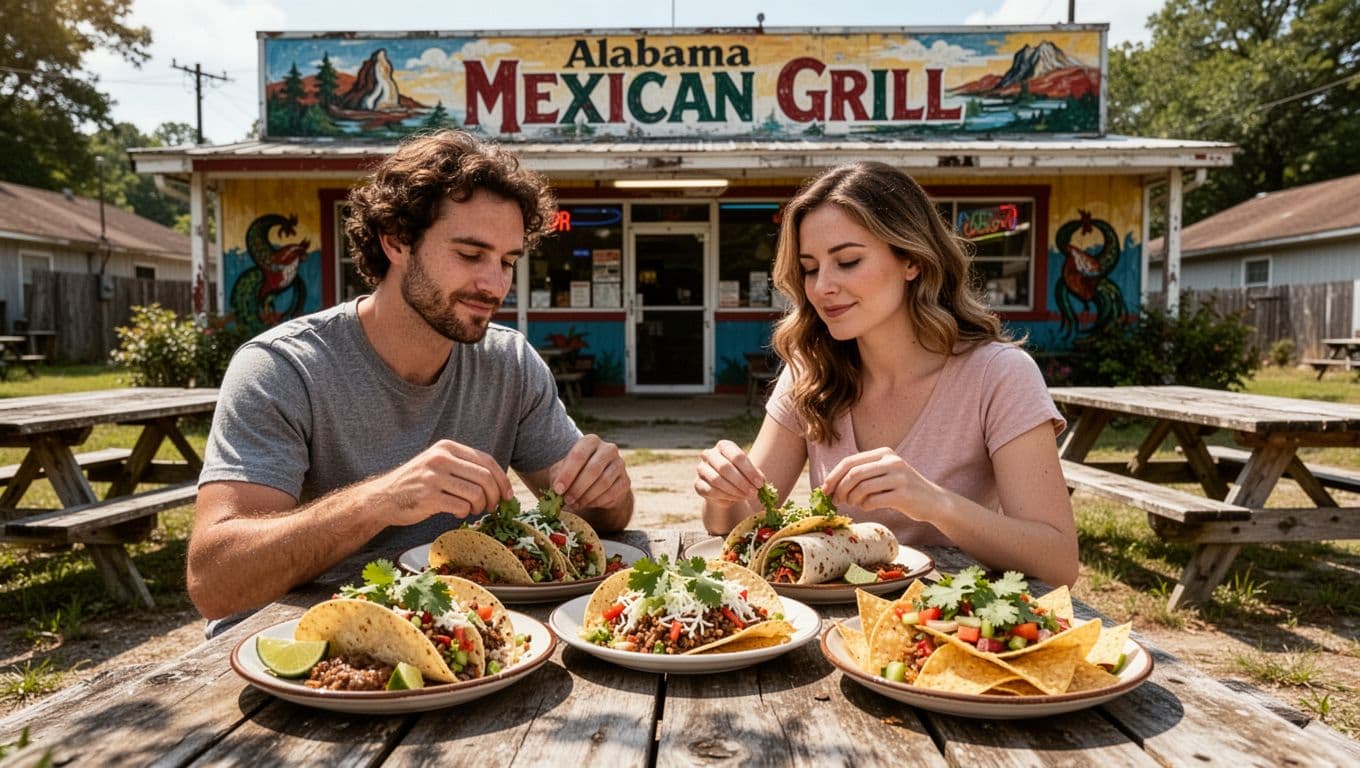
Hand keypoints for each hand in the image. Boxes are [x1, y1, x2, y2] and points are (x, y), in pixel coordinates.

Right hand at [375, 439, 511, 524]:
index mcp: (447, 447)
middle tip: (493, 507)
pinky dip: (464, 513)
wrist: (383, 498)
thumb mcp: (438, 464)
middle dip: (495, 496)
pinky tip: (456, 512)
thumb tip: (499, 482)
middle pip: (485, 478)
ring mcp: (433, 477)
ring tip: (473, 510)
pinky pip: (460, 507)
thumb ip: (464, 467)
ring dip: (480, 507)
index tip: (507, 495)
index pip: (486, 461)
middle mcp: (440, 459)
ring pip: (475, 493)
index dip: (502, 480)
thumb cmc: (416, 483)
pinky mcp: (428, 497)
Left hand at [549, 434, 630, 510]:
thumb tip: (558, 490)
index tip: (558, 489)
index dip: (567, 474)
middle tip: (567, 500)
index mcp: (591, 441)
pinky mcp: (625, 480)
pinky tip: (587, 503)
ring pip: (604, 482)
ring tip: (575, 503)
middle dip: (578, 487)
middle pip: (593, 469)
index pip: (578, 455)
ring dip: (587, 496)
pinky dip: (597, 501)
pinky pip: (612, 493)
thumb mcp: (563, 470)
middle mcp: (608, 449)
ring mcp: (619, 464)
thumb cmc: (575, 472)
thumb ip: (559, 478)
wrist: (597, 482)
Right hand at [694, 439, 765, 506]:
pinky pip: (710, 491)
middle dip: (741, 482)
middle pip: (725, 467)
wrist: (725, 489)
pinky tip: (735, 499)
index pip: (736, 456)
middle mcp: (710, 454)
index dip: (749, 471)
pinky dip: (725, 496)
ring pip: (716, 480)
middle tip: (753, 492)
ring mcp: (701, 469)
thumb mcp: (749, 473)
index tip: (760, 483)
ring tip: (746, 496)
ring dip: (734, 491)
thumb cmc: (740, 475)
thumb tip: (760, 482)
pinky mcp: (697, 484)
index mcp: (724, 446)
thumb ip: (755, 475)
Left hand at [822, 447, 936, 516]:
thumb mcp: (883, 474)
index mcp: (884, 453)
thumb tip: (829, 486)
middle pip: (854, 474)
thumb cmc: (901, 489)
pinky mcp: (904, 494)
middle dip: (840, 489)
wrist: (933, 501)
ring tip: (854, 504)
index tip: (824, 490)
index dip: (833, 476)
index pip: (850, 461)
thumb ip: (861, 475)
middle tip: (836, 501)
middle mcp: (892, 461)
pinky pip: (873, 501)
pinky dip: (865, 506)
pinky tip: (868, 507)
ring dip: (852, 499)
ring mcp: (899, 477)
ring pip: (862, 488)